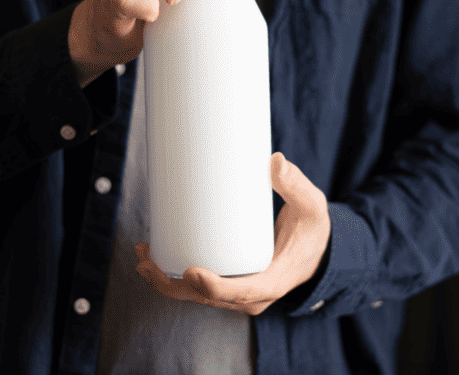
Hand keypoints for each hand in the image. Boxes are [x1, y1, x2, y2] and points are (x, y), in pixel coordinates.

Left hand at [133, 152, 330, 315]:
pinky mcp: (229, 285)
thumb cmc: (312, 229)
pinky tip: (152, 260)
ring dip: (165, 281)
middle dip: (173, 284)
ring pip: (197, 297)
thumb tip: (275, 161)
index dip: (214, 286)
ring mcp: (238, 293)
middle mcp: (253, 295)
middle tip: (147, 258)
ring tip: (142, 254)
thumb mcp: (311, 206)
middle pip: (208, 297)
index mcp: (274, 281)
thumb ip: (295, 184)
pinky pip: (198, 291)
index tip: (190, 272)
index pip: (242, 292)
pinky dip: (173, 279)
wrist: (315, 250)